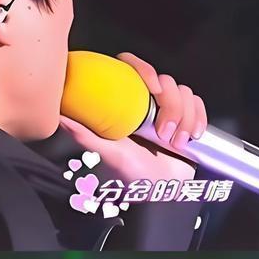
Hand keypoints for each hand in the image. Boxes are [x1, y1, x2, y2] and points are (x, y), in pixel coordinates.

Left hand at [59, 52, 207, 182]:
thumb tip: (59, 117)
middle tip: (164, 134)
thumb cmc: (136, 176)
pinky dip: (199, 119)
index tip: (153, 88)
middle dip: (172, 107)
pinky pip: (198, 104)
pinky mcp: (191, 117)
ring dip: (186, 119)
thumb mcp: (110, 155)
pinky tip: (193, 137)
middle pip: (167, 81)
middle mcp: (149, 102)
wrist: (167, 191)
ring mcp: (172, 109)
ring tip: (177, 144)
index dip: (145, 69)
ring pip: (185, 92)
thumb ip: (87, 136)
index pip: (133, 67)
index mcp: (128, 103)